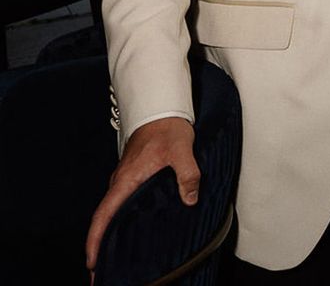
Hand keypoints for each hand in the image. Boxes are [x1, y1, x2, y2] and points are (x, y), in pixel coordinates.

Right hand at [85, 117, 198, 270]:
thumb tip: (189, 199)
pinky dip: (118, 219)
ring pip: (111, 210)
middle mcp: (121, 181)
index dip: (96, 239)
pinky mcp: (132, 175)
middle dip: (99, 245)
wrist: (162, 107)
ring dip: (108, 233)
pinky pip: (120, 202)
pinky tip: (127, 229)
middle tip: (100, 272)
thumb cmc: (168, 127)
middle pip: (104, 218)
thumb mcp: (182, 149)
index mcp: (127, 178)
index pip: (104, 214)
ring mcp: (125, 178)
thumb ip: (187, 173)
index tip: (92, 261)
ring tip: (112, 258)